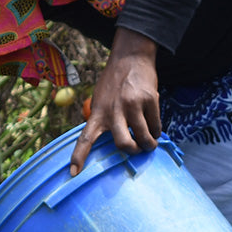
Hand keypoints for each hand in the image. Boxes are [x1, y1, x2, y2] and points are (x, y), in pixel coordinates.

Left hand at [69, 27, 159, 175]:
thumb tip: (110, 143)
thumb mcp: (100, 99)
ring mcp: (133, 104)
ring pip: (144, 137)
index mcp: (98, 112)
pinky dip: (156, 131)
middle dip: (132, 151)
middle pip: (123, 144)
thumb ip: (102, 119)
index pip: (85, 138)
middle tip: (136, 150)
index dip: (79, 156)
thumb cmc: (114, 83)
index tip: (74, 173)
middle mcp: (114, 110)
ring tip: (149, 142)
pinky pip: (156, 126)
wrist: (131, 58)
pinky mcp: (150, 99)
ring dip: (149, 144)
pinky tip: (154, 127)